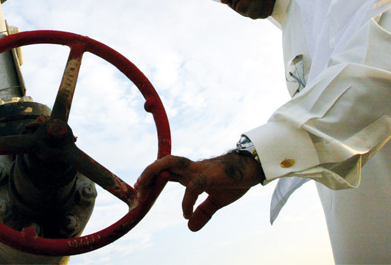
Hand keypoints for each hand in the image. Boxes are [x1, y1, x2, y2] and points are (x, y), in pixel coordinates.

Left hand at [135, 152, 264, 230]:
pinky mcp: (210, 175)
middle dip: (146, 175)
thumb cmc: (235, 180)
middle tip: (136, 192)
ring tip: (143, 189)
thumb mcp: (217, 201)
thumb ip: (202, 212)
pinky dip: (186, 200)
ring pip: (169, 164)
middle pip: (162, 164)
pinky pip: (193, 187)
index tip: (140, 193)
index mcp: (190, 173)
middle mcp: (191, 168)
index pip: (164, 172)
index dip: (150, 180)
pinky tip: (185, 213)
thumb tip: (189, 226)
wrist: (254, 168)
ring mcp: (199, 170)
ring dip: (153, 173)